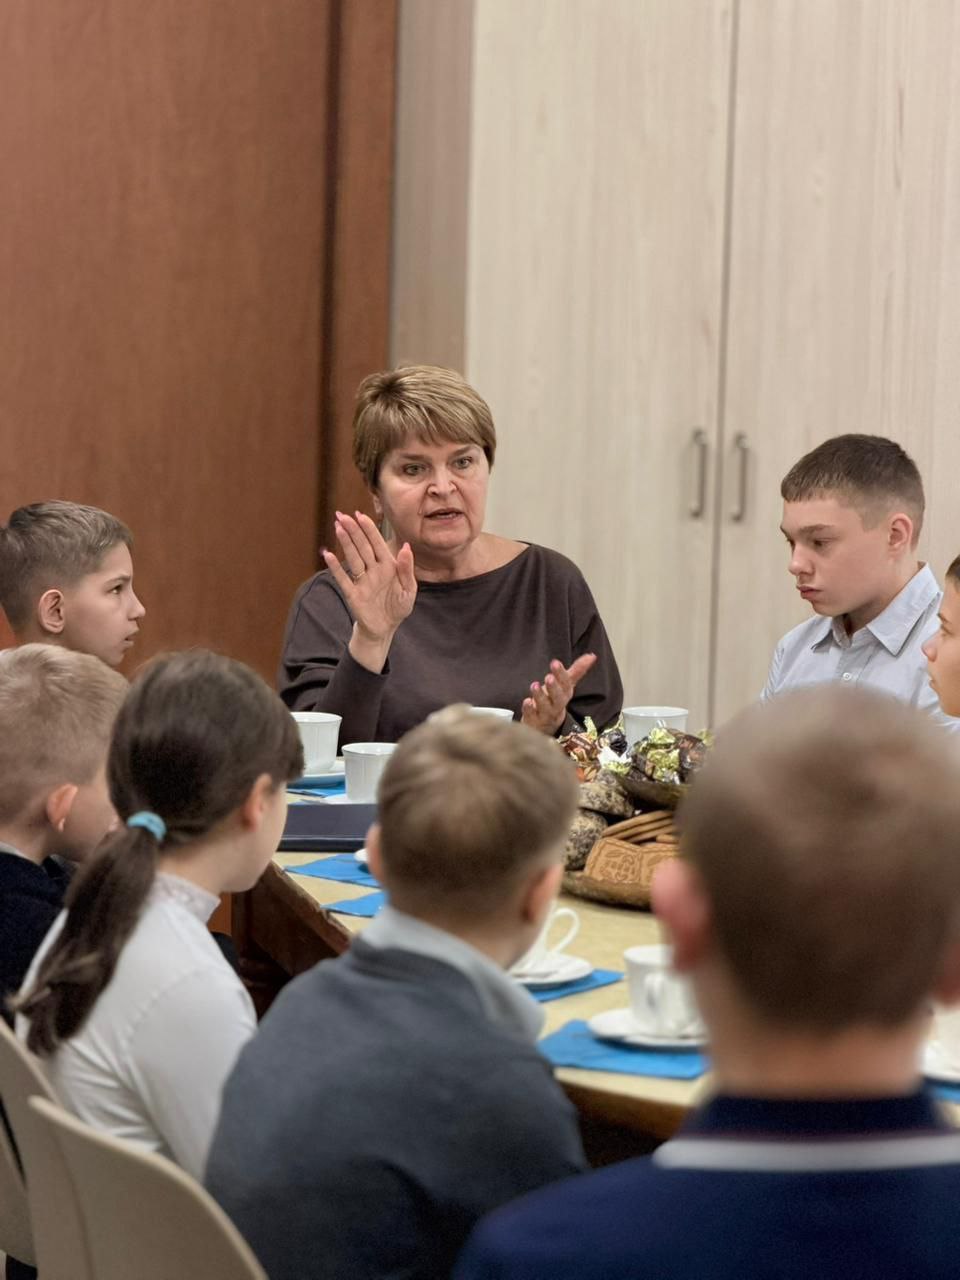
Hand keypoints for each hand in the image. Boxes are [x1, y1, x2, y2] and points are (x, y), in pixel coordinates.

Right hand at [323, 512, 417, 670]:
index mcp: (388, 566)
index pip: (377, 543)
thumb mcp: (409, 590)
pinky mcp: (352, 593)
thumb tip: (406, 546)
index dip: (369, 529)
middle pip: (362, 547)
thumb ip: (407, 569)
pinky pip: (343, 578)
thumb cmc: (398, 607)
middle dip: (353, 530)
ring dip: (345, 543)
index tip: (360, 515)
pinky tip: (328, 555)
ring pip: (352, 558)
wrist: (386, 628)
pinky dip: (335, 567)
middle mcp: (373, 570)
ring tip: (338, 527)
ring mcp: (361, 580)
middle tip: (342, 515)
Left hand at [521, 654, 597, 734]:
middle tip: (549, 677)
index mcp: (565, 693)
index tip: (555, 663)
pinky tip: (527, 701)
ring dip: (540, 696)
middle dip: (554, 687)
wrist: (544, 725)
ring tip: (534, 685)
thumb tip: (592, 655)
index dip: (560, 673)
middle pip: (557, 697)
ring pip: (544, 706)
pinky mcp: (533, 719)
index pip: (565, 683)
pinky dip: (529, 709)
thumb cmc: (555, 700)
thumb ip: (577, 670)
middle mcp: (556, 704)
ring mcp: (545, 713)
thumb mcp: (566, 685)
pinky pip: (531, 715)